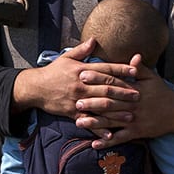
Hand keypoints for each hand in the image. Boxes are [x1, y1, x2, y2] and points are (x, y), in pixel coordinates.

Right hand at [13, 38, 131, 119]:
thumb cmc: (52, 72)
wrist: (35, 88)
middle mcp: (82, 85)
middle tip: (139, 95)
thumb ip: (82, 50)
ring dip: (116, 111)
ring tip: (130, 115)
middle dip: (124, 92)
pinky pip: (88, 121)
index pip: (105, 69)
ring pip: (100, 106)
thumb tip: (94, 39)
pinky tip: (110, 134)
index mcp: (82, 70)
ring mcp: (77, 99)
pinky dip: (99, 128)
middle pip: (107, 88)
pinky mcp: (72, 112)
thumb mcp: (66, 58)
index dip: (121, 70)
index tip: (135, 71)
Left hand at [88, 56, 173, 148]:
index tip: (83, 75)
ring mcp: (134, 120)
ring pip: (111, 121)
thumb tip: (133, 56)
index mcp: (134, 89)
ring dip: (95, 123)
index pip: (113, 82)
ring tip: (79, 122)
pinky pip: (120, 138)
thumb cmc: (162, 93)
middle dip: (92, 102)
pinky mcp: (136, 132)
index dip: (97, 78)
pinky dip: (107, 141)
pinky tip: (95, 143)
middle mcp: (133, 105)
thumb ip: (140, 68)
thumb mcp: (153, 78)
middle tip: (76, 101)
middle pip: (109, 103)